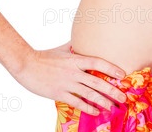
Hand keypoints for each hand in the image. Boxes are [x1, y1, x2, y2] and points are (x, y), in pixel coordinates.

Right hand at [11, 41, 126, 115]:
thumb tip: (82, 38)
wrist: (27, 64)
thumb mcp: (62, 49)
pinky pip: (76, 102)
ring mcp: (67, 83)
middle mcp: (73, 71)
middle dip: (112, 90)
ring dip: (103, 101)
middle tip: (124, 97)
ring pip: (89, 94)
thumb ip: (74, 46)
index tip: (123, 75)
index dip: (111, 68)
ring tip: (113, 107)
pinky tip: (96, 112)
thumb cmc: (45, 56)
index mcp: (75, 59)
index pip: (97, 62)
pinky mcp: (59, 93)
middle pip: (97, 81)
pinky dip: (87, 108)